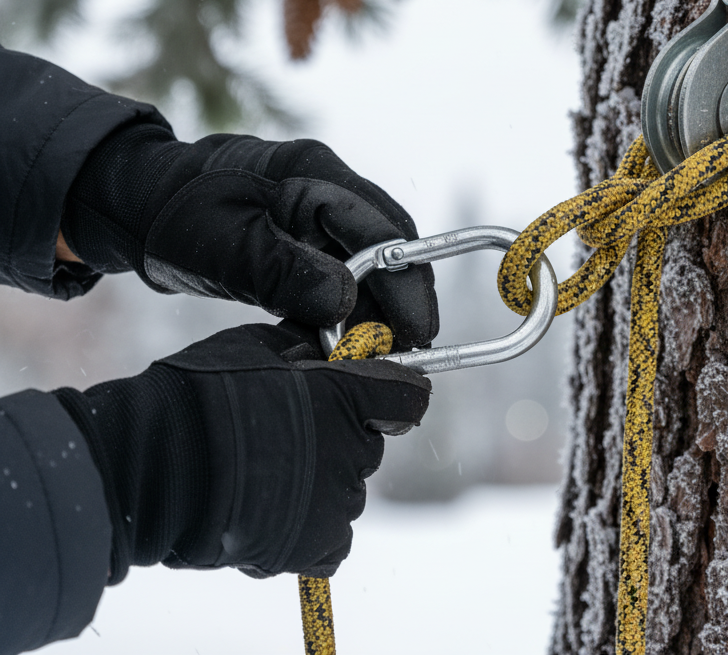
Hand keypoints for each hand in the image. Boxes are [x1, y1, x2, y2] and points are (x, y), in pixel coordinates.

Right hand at [53, 322, 429, 580]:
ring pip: (345, 491)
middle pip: (366, 445)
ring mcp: (338, 502)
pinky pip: (332, 540)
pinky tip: (271, 512)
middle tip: (284, 436)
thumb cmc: (199, 395)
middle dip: (337, 437)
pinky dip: (310, 530)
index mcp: (351, 396)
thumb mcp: (258, 345)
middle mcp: (355, 449)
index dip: (390, 396)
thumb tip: (329, 345)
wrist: (156, 468)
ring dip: (318, 482)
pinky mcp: (315, 546)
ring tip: (262, 476)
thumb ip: (307, 346)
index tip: (372, 397)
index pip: (407, 397)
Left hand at [60, 123, 437, 348]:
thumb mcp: (222, 245)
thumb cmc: (173, 215)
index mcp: (314, 173)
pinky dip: (344, 316)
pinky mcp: (308, 243)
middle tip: (406, 357)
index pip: (384, 229)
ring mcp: (320, 217)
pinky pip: (342, 281)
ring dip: (373, 317)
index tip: (419, 334)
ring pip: (370, 271)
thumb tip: (344, 303)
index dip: (408, 284)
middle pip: (390, 250)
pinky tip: (339, 350)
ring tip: (373, 363)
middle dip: (400, 305)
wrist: (137, 204)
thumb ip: (282, 270)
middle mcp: (329, 191)